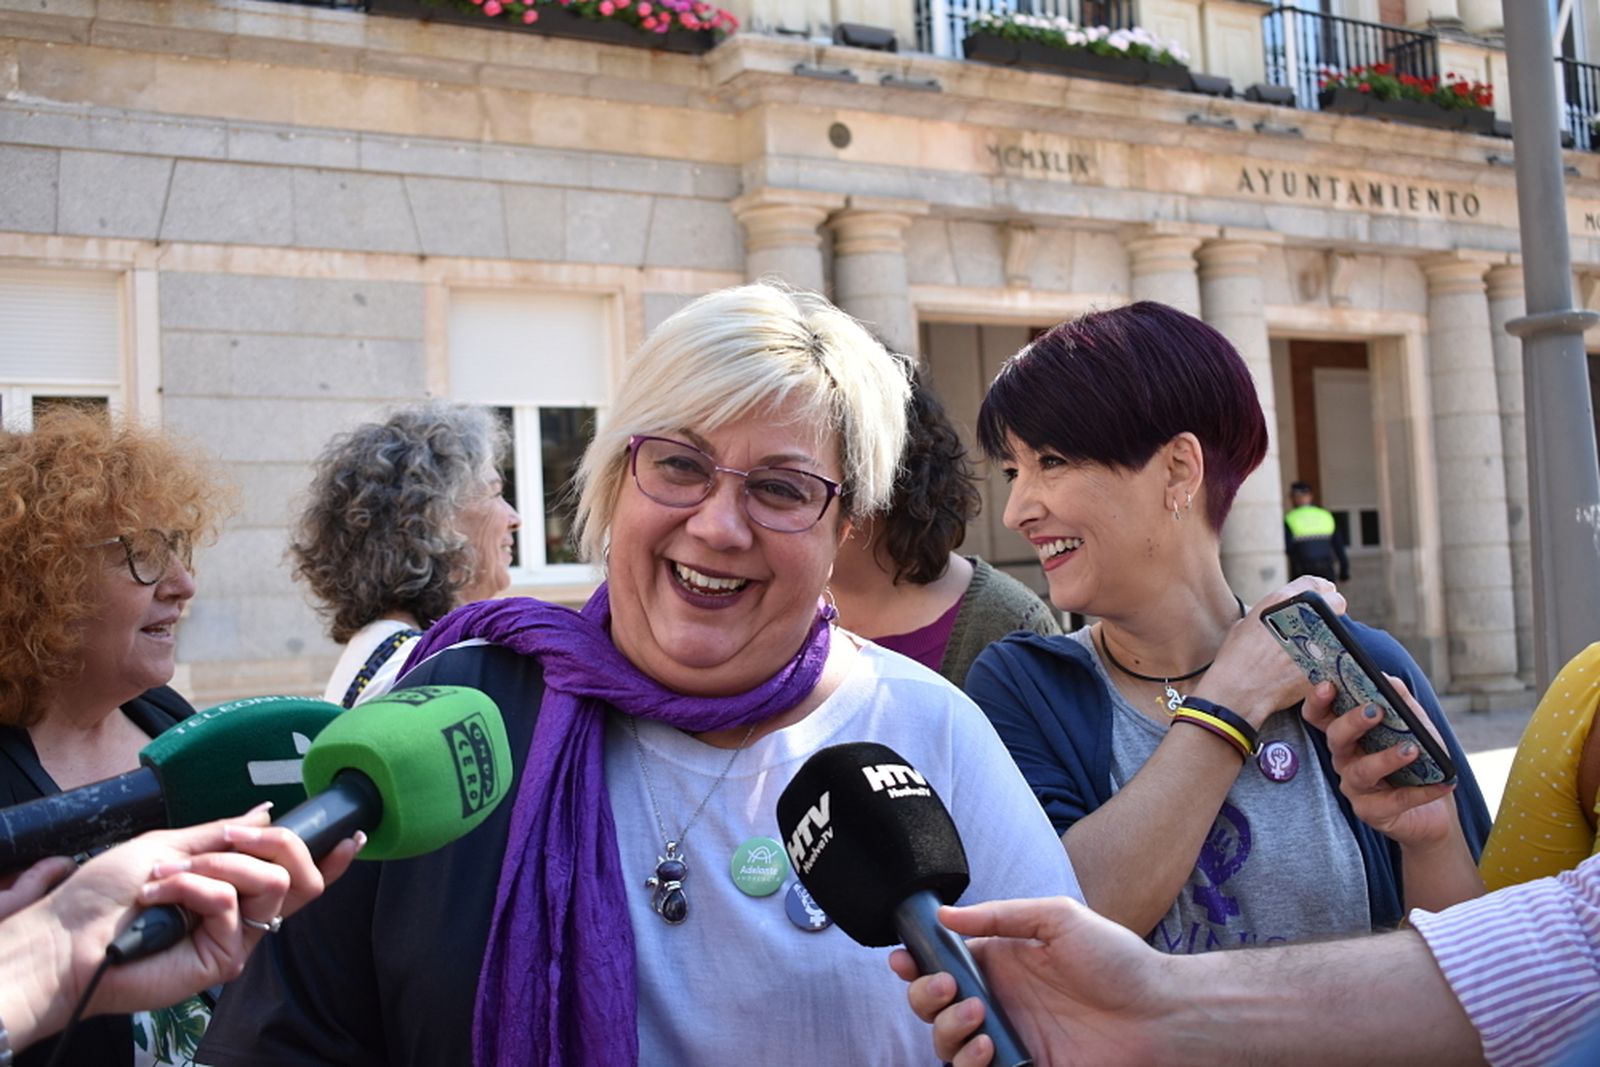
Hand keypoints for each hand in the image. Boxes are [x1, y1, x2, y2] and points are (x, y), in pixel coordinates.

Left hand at [0, 808, 360, 1050]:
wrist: (68, 937)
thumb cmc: (105, 894)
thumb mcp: (170, 844)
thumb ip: (222, 834)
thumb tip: (265, 814)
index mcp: (233, 885)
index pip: (295, 874)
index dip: (330, 858)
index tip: (353, 833)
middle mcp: (242, 912)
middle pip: (300, 875)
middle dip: (276, 842)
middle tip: (229, 837)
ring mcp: (235, 937)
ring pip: (272, 884)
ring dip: (220, 865)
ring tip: (169, 874)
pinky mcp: (223, 959)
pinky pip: (231, 905)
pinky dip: (193, 888)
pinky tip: (159, 897)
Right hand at [888, 897, 1176, 1066]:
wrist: (1160, 1014)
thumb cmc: (1118, 961)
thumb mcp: (1058, 918)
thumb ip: (1000, 916)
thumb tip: (945, 915)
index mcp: (1001, 962)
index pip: (943, 963)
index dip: (917, 963)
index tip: (904, 960)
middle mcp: (999, 1001)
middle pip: (934, 1006)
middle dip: (926, 998)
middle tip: (951, 989)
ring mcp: (1009, 1039)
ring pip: (946, 1044)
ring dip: (947, 1032)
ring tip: (978, 1019)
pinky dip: (968, 1064)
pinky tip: (988, 1050)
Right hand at [1193, 576, 1347, 728]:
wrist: (1238, 689)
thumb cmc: (1236, 659)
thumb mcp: (1247, 623)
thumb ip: (1270, 612)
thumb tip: (1280, 614)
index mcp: (1282, 601)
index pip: (1317, 583)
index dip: (1322, 591)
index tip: (1322, 600)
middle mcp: (1303, 616)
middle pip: (1337, 603)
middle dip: (1333, 612)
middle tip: (1323, 624)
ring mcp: (1317, 639)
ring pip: (1342, 629)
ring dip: (1334, 636)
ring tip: (1318, 647)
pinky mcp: (1325, 664)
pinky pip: (1339, 656)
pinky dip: (1333, 659)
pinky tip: (1318, 665)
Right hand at [1301, 675, 1459, 848]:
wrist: (1435, 811)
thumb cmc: (1420, 763)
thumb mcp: (1416, 726)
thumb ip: (1401, 701)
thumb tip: (1386, 677)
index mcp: (1348, 736)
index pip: (1319, 716)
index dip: (1317, 700)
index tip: (1328, 684)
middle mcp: (1345, 760)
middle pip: (1335, 738)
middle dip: (1352, 722)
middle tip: (1376, 711)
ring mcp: (1355, 788)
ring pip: (1361, 771)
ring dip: (1386, 758)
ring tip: (1412, 750)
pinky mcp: (1372, 813)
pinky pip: (1394, 800)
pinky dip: (1421, 792)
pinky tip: (1443, 783)